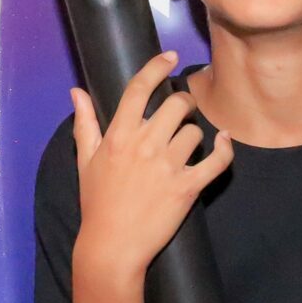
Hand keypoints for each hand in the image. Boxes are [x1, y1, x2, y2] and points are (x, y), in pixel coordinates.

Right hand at [72, 51, 233, 283]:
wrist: (112, 246)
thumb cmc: (97, 203)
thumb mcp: (85, 161)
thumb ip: (85, 124)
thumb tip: (77, 92)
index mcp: (119, 135)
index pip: (139, 89)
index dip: (156, 67)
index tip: (170, 56)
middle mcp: (145, 145)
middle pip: (176, 105)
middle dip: (183, 104)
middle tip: (182, 113)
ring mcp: (168, 166)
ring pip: (195, 132)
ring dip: (194, 135)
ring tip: (185, 147)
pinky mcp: (188, 188)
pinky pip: (217, 160)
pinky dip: (224, 149)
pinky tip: (224, 142)